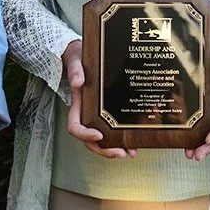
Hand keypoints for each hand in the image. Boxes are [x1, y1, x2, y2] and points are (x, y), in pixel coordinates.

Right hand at [62, 39, 136, 158]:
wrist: (82, 56)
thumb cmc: (77, 60)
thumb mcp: (75, 61)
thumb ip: (75, 71)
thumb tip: (79, 81)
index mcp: (78, 105)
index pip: (75, 127)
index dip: (85, 134)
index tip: (98, 135)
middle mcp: (87, 113)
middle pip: (91, 140)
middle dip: (104, 149)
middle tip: (120, 153)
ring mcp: (98, 114)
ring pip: (103, 139)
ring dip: (115, 148)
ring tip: (130, 152)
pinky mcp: (108, 111)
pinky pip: (113, 128)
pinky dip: (122, 137)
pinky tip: (134, 141)